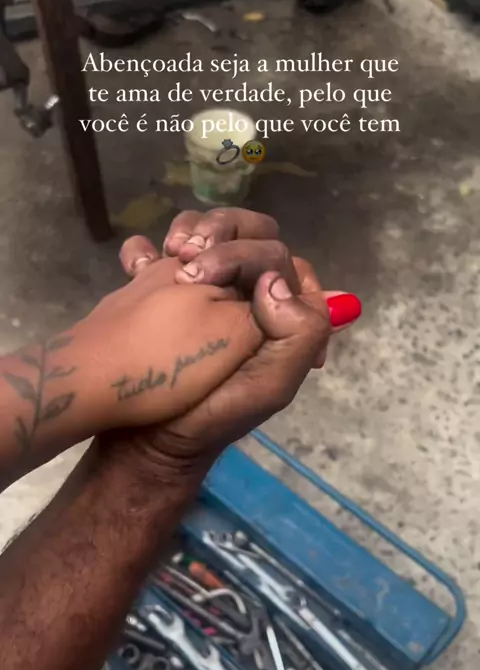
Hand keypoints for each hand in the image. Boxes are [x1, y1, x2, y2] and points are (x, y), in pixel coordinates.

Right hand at [105, 209, 360, 475]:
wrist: (148, 438)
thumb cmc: (214, 415)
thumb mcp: (272, 386)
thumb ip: (298, 333)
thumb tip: (274, 282)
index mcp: (284, 316)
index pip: (282, 259)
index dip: (252, 254)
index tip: (211, 272)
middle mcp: (251, 299)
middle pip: (248, 236)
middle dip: (219, 233)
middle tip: (184, 255)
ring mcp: (209, 294)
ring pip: (210, 236)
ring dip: (190, 231)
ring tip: (169, 253)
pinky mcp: (166, 296)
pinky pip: (161, 257)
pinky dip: (148, 251)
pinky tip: (140, 261)